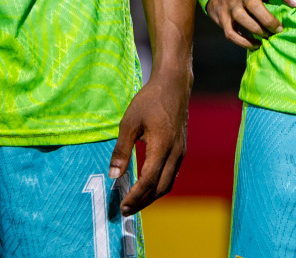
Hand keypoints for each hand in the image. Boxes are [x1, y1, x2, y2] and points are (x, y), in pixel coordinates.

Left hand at [109, 68, 189, 214]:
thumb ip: (121, 150)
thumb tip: (114, 175)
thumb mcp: (129, 122)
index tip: (121, 206)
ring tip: (135, 202)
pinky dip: (160, 185)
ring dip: (152, 196)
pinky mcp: (181, 148)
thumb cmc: (149, 100)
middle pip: (162, 187)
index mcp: (162, 146)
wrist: (174, 85)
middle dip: (144, 202)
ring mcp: (181, 151)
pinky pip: (172, 173)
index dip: (135, 196)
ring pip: (169, 182)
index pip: (149, 180)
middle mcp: (175, 152)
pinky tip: (148, 185)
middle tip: (125, 210)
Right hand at [205, 0, 295, 48]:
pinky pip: (232, 34)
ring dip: (258, 31)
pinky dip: (244, 42)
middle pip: (254, 5)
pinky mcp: (222, 20)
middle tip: (280, 29)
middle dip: (269, 20)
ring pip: (243, 20)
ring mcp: (231, 7)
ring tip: (269, 37)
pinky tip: (256, 45)